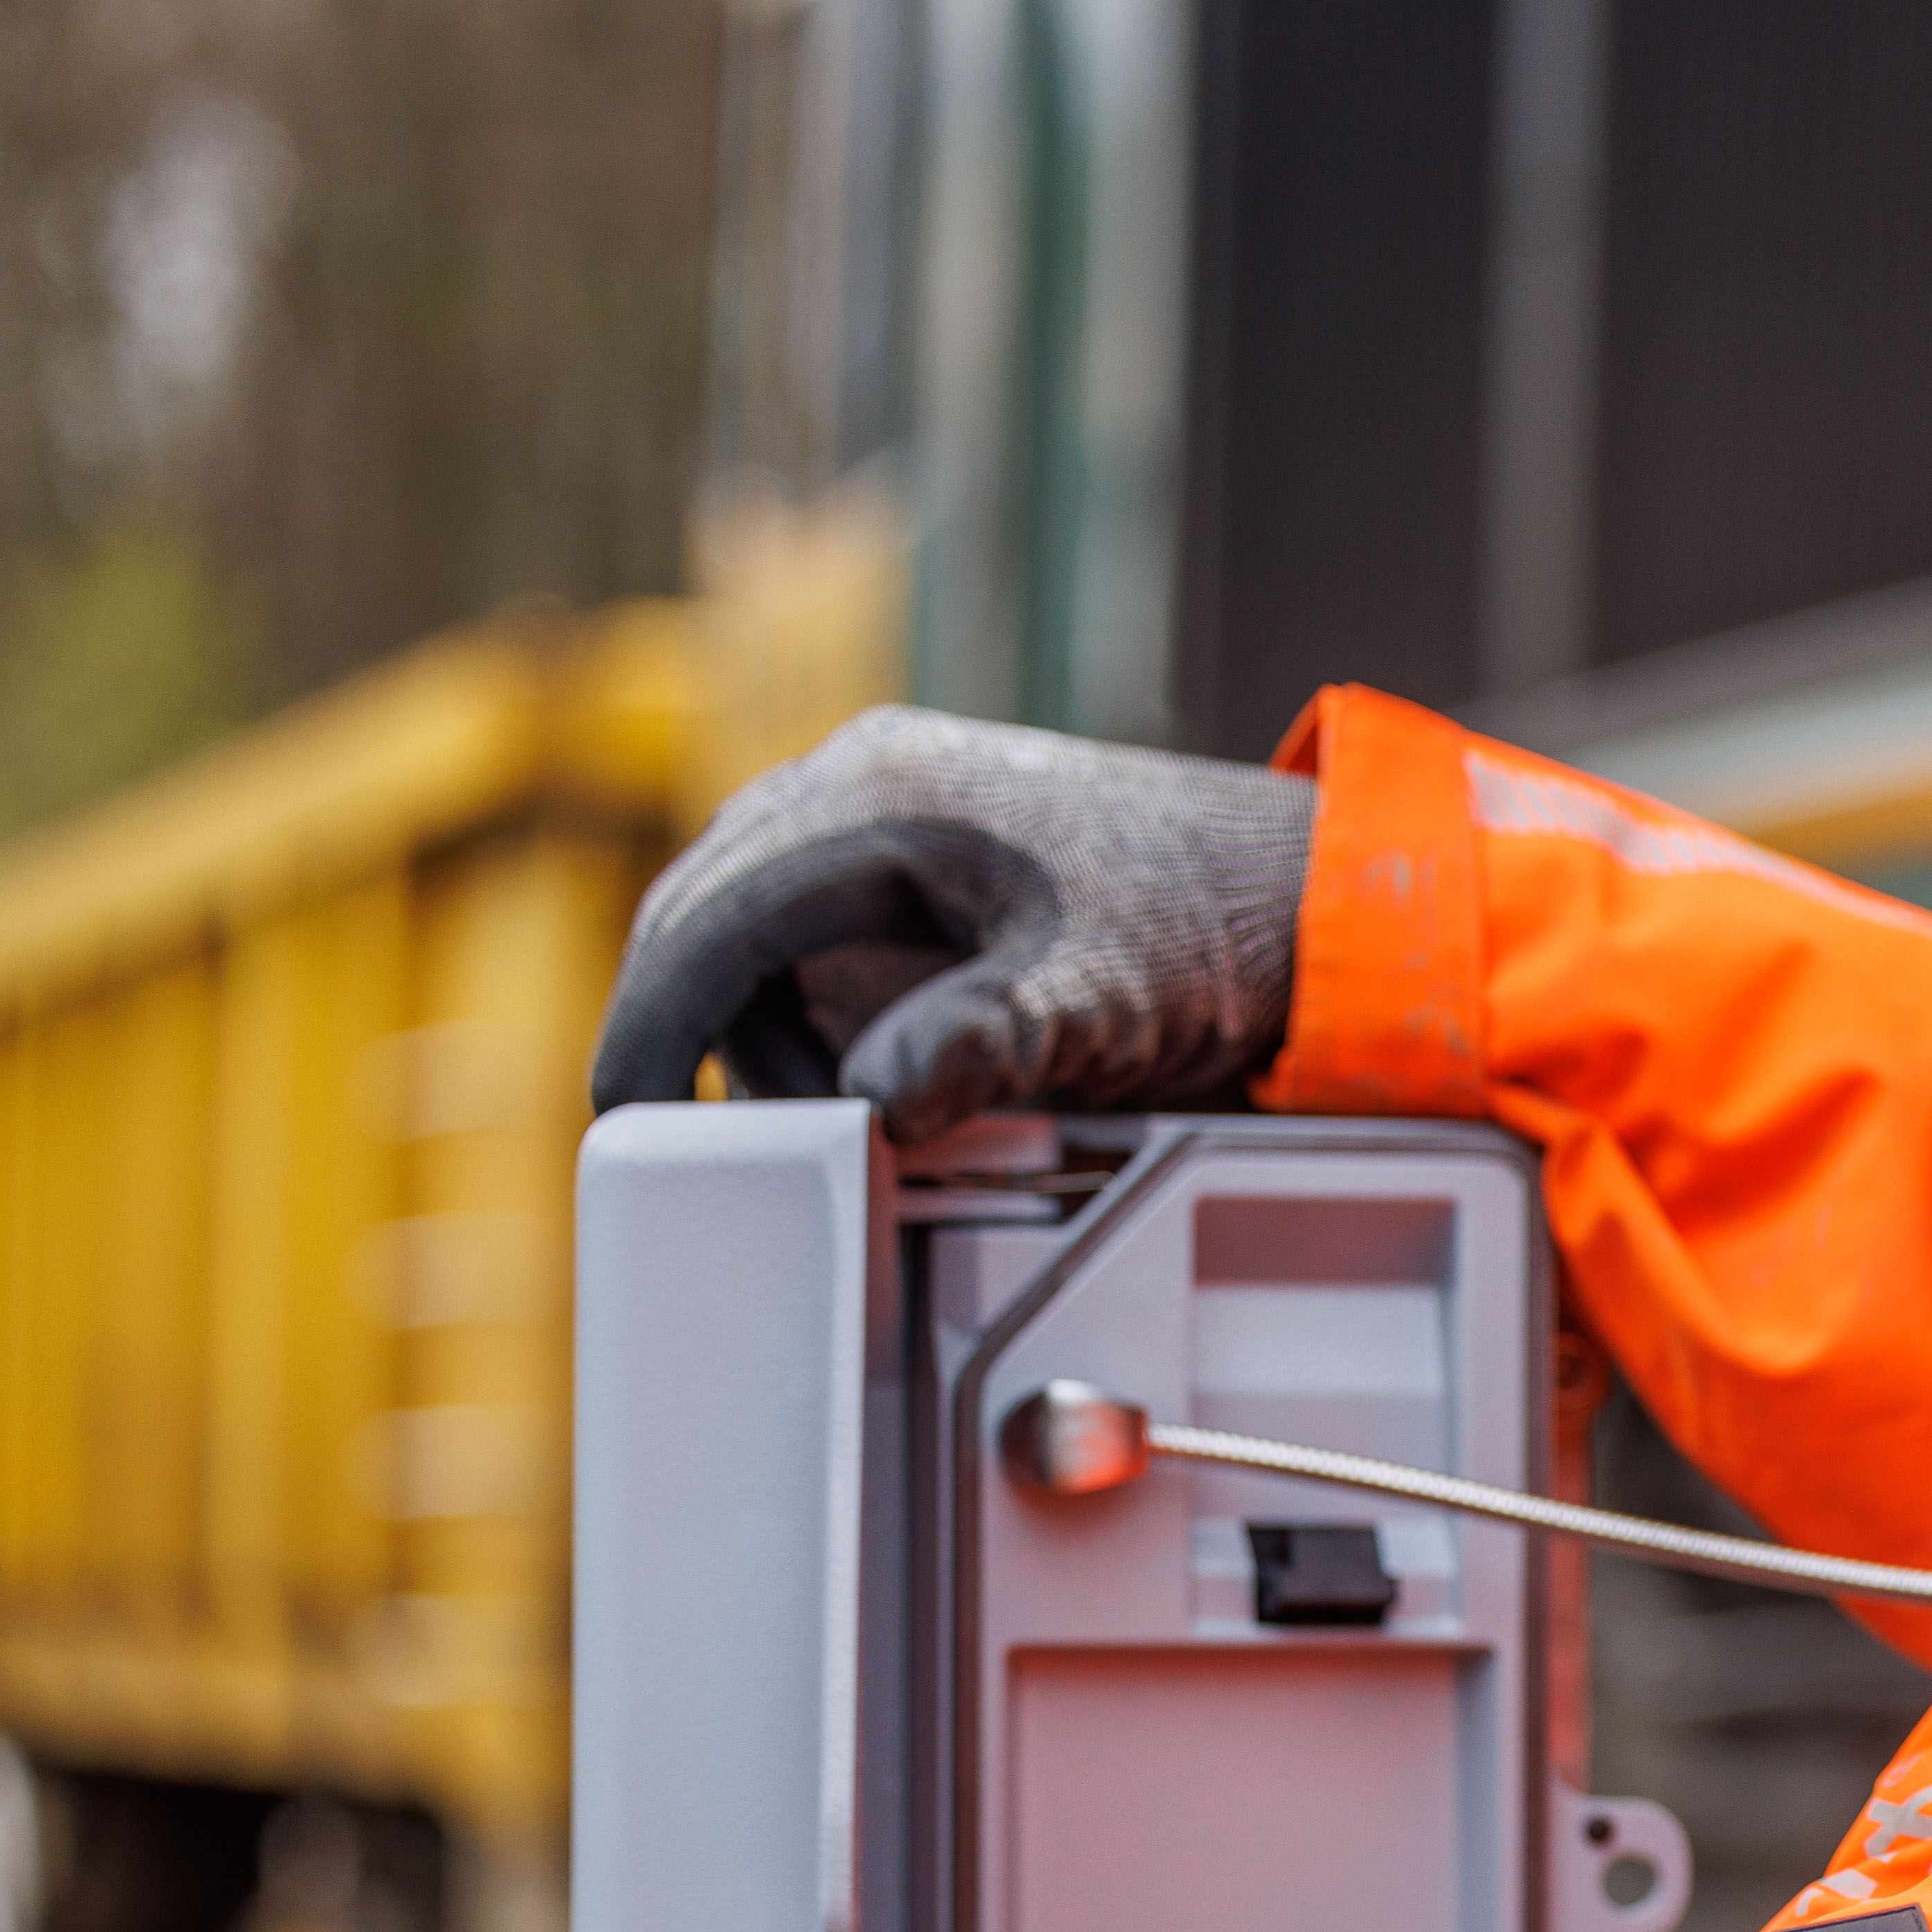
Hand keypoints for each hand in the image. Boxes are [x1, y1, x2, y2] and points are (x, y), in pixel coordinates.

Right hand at [589, 707, 1316, 1134]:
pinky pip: (823, 938)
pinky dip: (829, 1018)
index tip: (622, 1117)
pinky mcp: (923, 855)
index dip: (652, 1022)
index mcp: (881, 794)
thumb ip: (971, 1048)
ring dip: (780, 1038)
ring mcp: (891, 810)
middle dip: (709, 1040)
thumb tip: (864, 1105)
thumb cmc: (1212, 928)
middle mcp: (864, 780)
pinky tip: (892, 1079)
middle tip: (743, 1151)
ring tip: (868, 1119)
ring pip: (761, 937)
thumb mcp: (1090, 1003)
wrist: (1309, 893)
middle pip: (711, 919)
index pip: (709, 915)